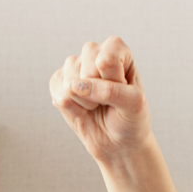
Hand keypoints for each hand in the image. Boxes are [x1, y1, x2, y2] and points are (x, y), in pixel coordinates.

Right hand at [50, 37, 151, 163]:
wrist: (118, 142)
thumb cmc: (130, 118)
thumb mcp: (134, 104)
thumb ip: (112, 91)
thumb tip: (77, 86)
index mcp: (116, 48)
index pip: (107, 60)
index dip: (113, 81)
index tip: (123, 90)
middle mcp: (93, 52)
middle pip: (86, 69)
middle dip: (98, 93)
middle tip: (108, 100)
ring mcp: (73, 66)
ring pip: (70, 84)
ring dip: (85, 103)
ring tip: (96, 105)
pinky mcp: (59, 82)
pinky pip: (58, 96)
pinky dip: (72, 110)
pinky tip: (83, 109)